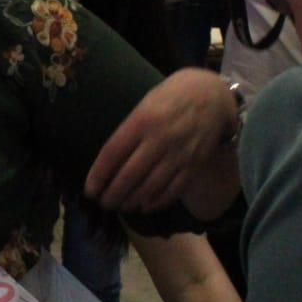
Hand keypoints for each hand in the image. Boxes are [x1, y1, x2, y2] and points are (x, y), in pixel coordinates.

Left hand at [84, 68, 236, 213]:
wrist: (211, 95)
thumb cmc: (171, 98)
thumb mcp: (144, 105)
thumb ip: (128, 131)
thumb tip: (108, 163)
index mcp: (142, 120)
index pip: (112, 153)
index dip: (98, 175)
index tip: (90, 190)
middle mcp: (159, 139)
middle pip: (129, 175)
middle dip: (112, 195)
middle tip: (104, 203)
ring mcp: (179, 154)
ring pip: (150, 187)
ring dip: (132, 202)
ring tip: (122, 206)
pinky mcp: (195, 165)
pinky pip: (173, 190)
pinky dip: (157, 202)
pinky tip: (145, 206)